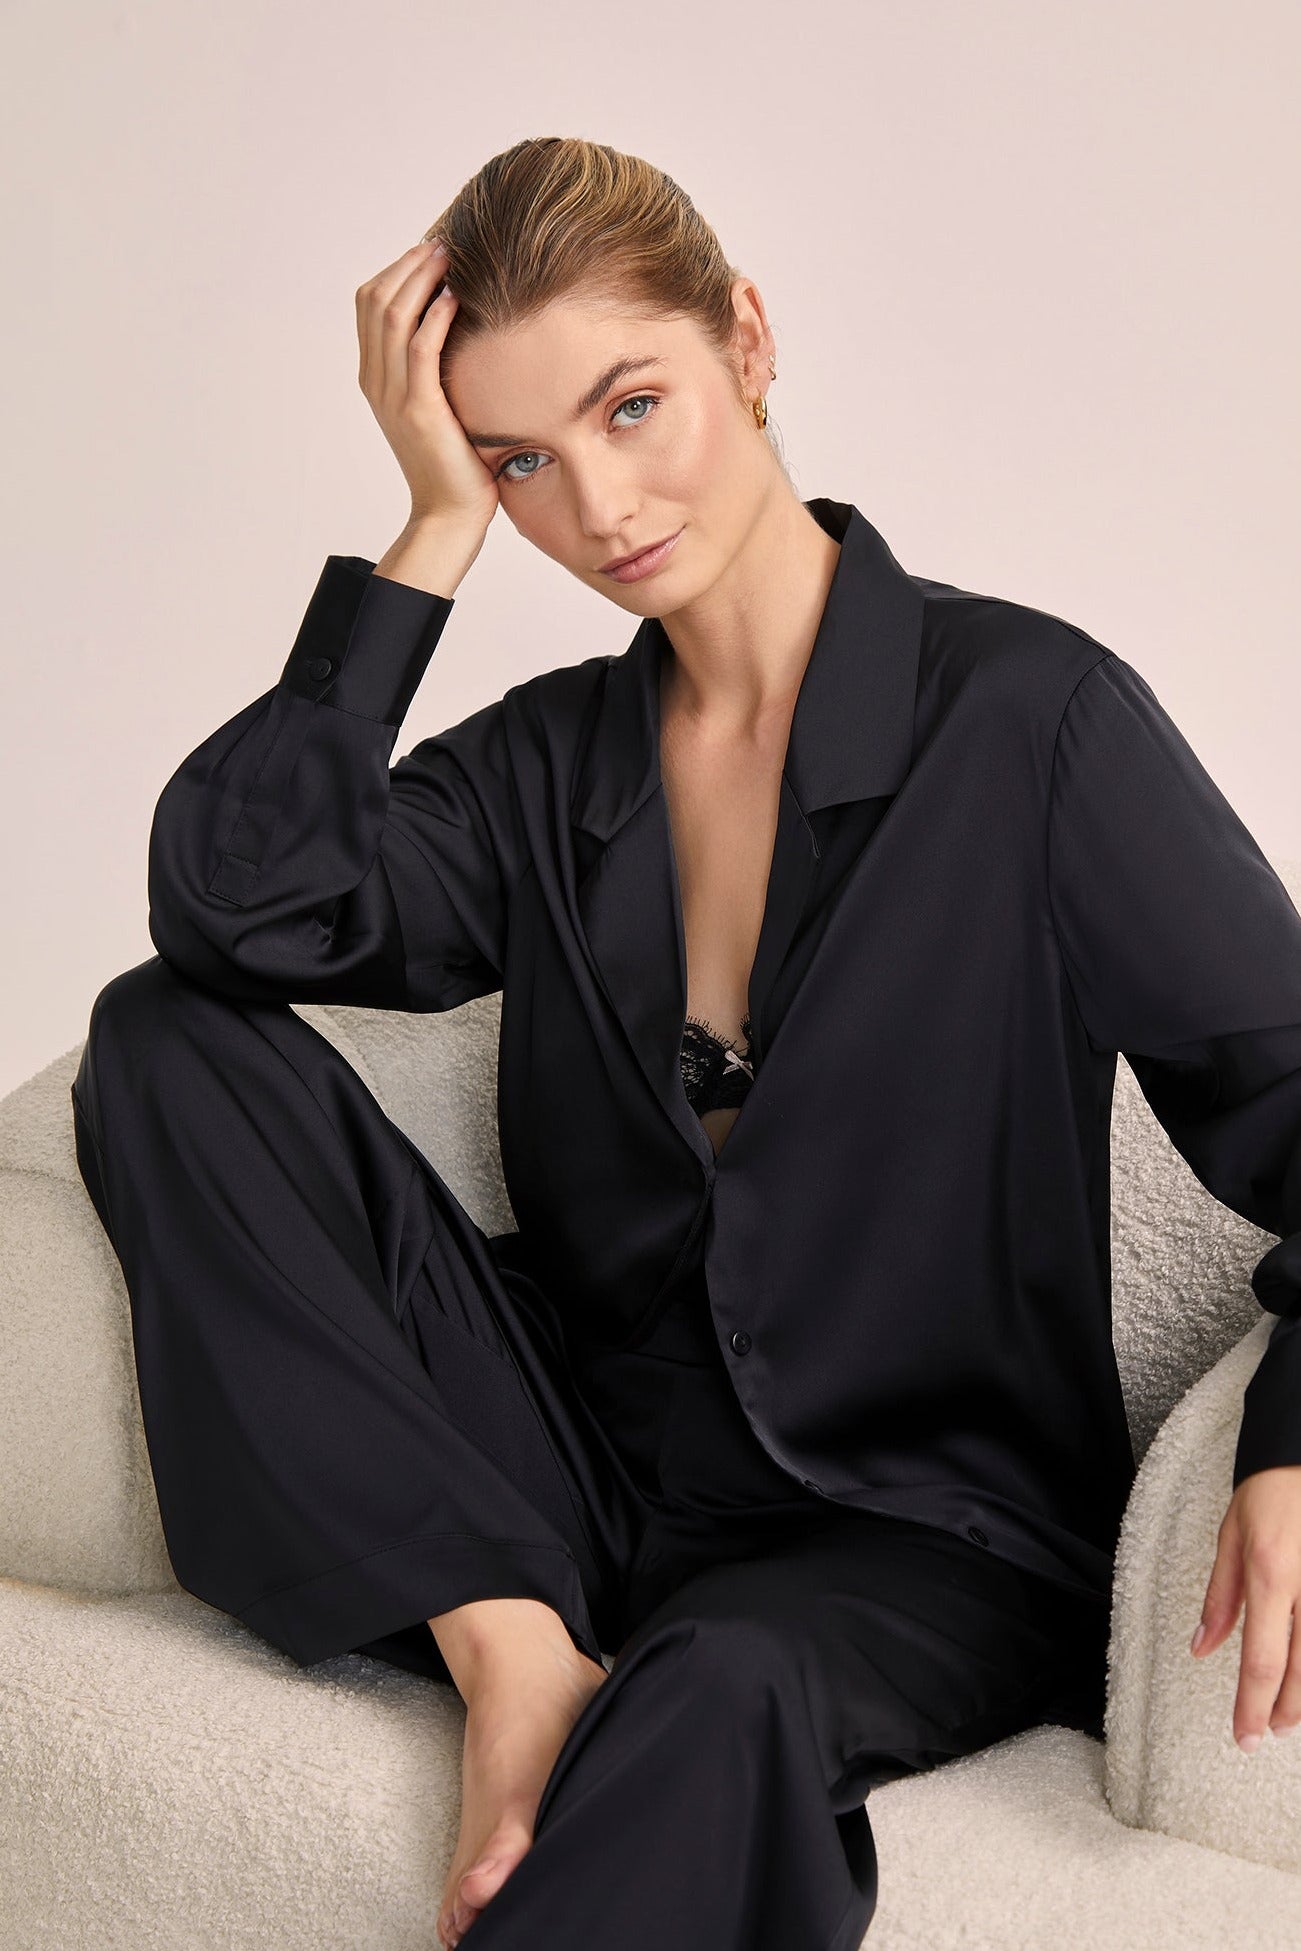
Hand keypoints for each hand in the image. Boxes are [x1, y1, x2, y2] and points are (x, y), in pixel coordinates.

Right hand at [354, 238, 499, 533]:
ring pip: (392, 317)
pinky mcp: (418, 410)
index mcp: (375, 377)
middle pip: (375, 301)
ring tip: (447, 257)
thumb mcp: (438, 403)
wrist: (449, 512)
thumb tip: (457, 324)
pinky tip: (454, 297)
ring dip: (420, 279)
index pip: (369, 305)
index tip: (429, 252)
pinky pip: (419, 350)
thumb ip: (434, 367)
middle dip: (407, 265)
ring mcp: (393, 395)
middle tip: (441, 243)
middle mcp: (377, 382)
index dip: (396, 270)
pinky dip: (434, 317)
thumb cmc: (454, 460)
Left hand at [1192, 1463, 1300, 1750]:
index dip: (1252, 1706)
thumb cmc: (1269, 1490)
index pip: (1261, 1659)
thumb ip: (1220, 1596)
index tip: (1244, 1737)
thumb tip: (1201, 1648)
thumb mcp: (1231, 1535)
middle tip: (1264, 1733)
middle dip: (1282, 1710)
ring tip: (1287, 1715)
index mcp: (1272, 1574)